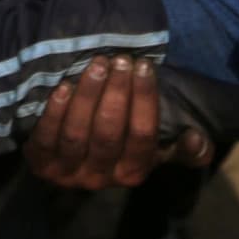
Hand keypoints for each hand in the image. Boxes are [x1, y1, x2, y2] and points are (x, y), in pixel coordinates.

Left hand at [21, 56, 208, 189]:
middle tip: (119, 60)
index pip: (142, 137)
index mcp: (132, 173)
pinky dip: (55, 112)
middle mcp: (100, 179)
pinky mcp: (40, 164)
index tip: (143, 66)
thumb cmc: (121, 143)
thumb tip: (197, 139)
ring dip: (87, 96)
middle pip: (108, 134)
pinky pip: (46, 139)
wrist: (71, 158)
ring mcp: (67, 174)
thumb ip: (184, 148)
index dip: (144, 100)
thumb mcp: (157, 148)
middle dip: (115, 93)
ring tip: (96, 65)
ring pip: (76, 135)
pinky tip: (64, 85)